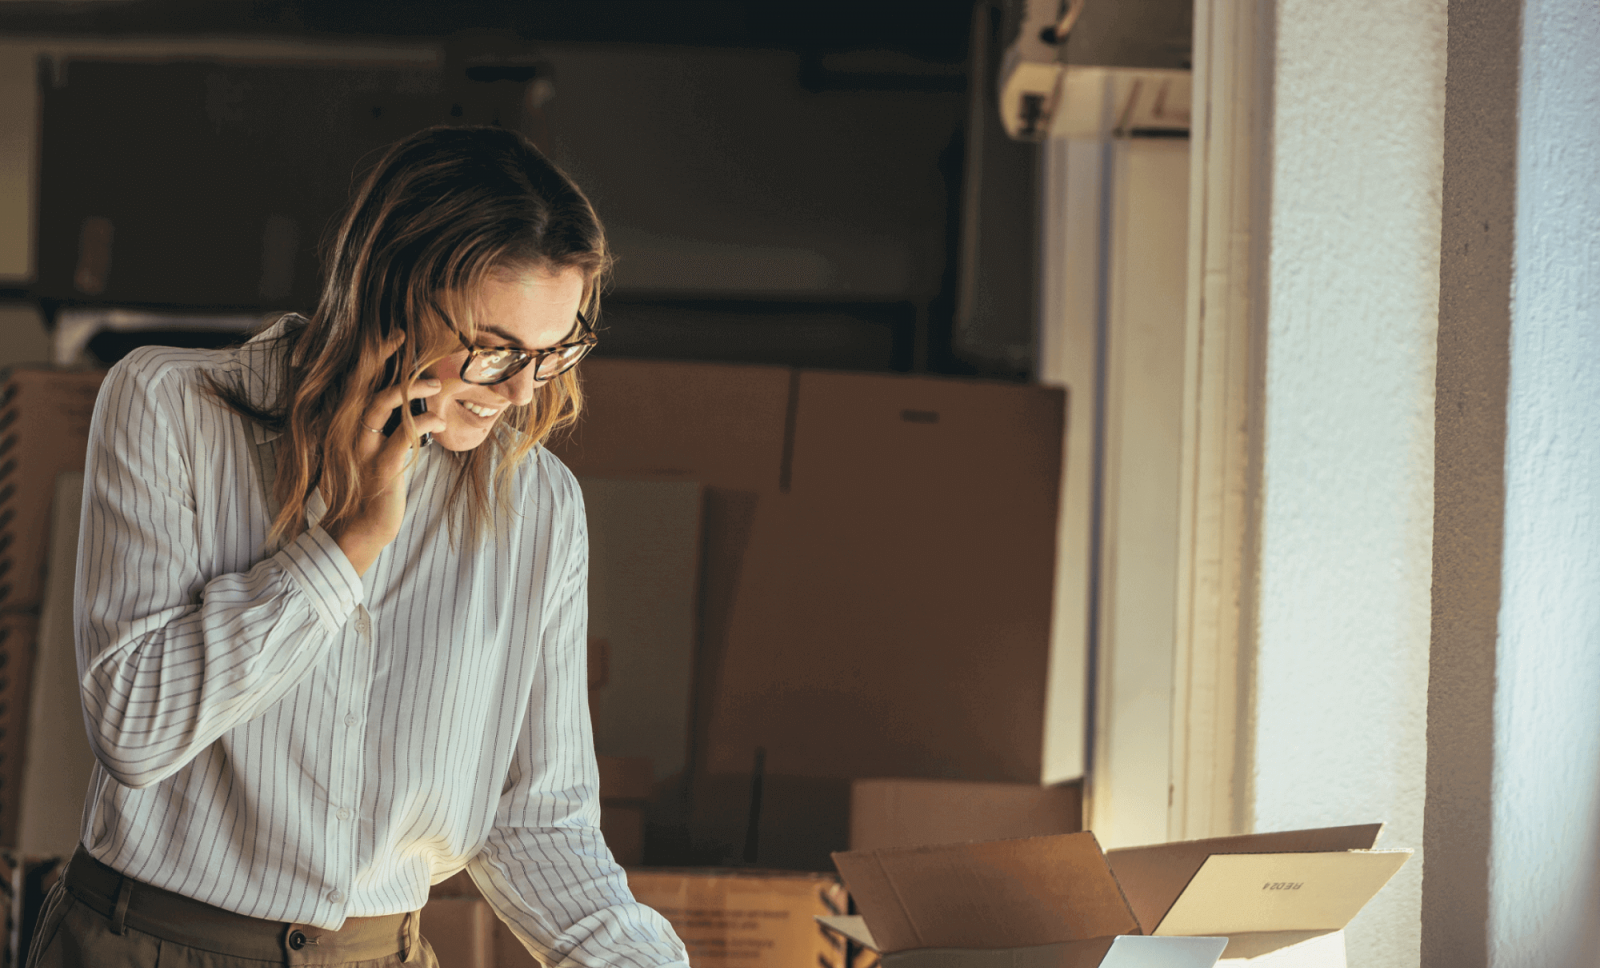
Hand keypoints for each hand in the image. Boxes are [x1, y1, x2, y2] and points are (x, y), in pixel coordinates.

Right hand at [328, 334, 445, 575]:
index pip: (359, 381)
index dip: (376, 356)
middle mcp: (349, 431)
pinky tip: (440, 419)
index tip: (397, 334)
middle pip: (364, 382)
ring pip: (381, 404)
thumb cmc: (373, 485)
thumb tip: (414, 400)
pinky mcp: (381, 468)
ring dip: (411, 390)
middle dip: (383, 357)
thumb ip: (388, 425)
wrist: (360, 528)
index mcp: (349, 424)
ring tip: (437, 385)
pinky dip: (424, 423)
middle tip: (407, 338)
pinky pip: (402, 437)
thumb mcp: (377, 449)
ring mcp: (362, 448)